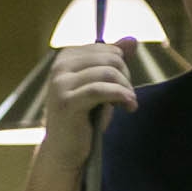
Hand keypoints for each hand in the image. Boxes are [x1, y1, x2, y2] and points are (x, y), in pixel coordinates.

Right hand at [38, 39, 136, 169]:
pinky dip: (122, 97)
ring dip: (126, 88)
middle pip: (110, 59)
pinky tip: (130, 107)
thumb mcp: (101, 86)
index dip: (122, 66)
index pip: (107, 49)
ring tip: (129, 103)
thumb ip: (114, 62)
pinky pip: (102, 90)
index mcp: (65, 59)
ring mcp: (60, 85)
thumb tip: (132, 39)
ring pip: (108, 72)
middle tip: (128, 96)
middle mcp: (59, 68)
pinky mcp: (67, 102)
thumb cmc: (83, 118)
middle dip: (126, 76)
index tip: (123, 85)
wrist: (64, 151)